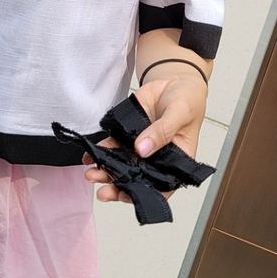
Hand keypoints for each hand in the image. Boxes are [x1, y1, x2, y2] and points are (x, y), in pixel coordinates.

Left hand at [82, 71, 207, 203]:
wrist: (174, 81)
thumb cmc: (186, 101)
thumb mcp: (179, 114)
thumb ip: (162, 131)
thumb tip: (142, 149)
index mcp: (175, 160)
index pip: (162, 185)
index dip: (145, 194)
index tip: (127, 196)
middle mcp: (156, 157)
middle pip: (137, 178)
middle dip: (118, 186)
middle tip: (103, 191)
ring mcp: (140, 146)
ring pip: (122, 164)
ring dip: (106, 171)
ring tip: (92, 174)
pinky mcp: (128, 133)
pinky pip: (113, 143)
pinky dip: (101, 150)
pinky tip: (91, 154)